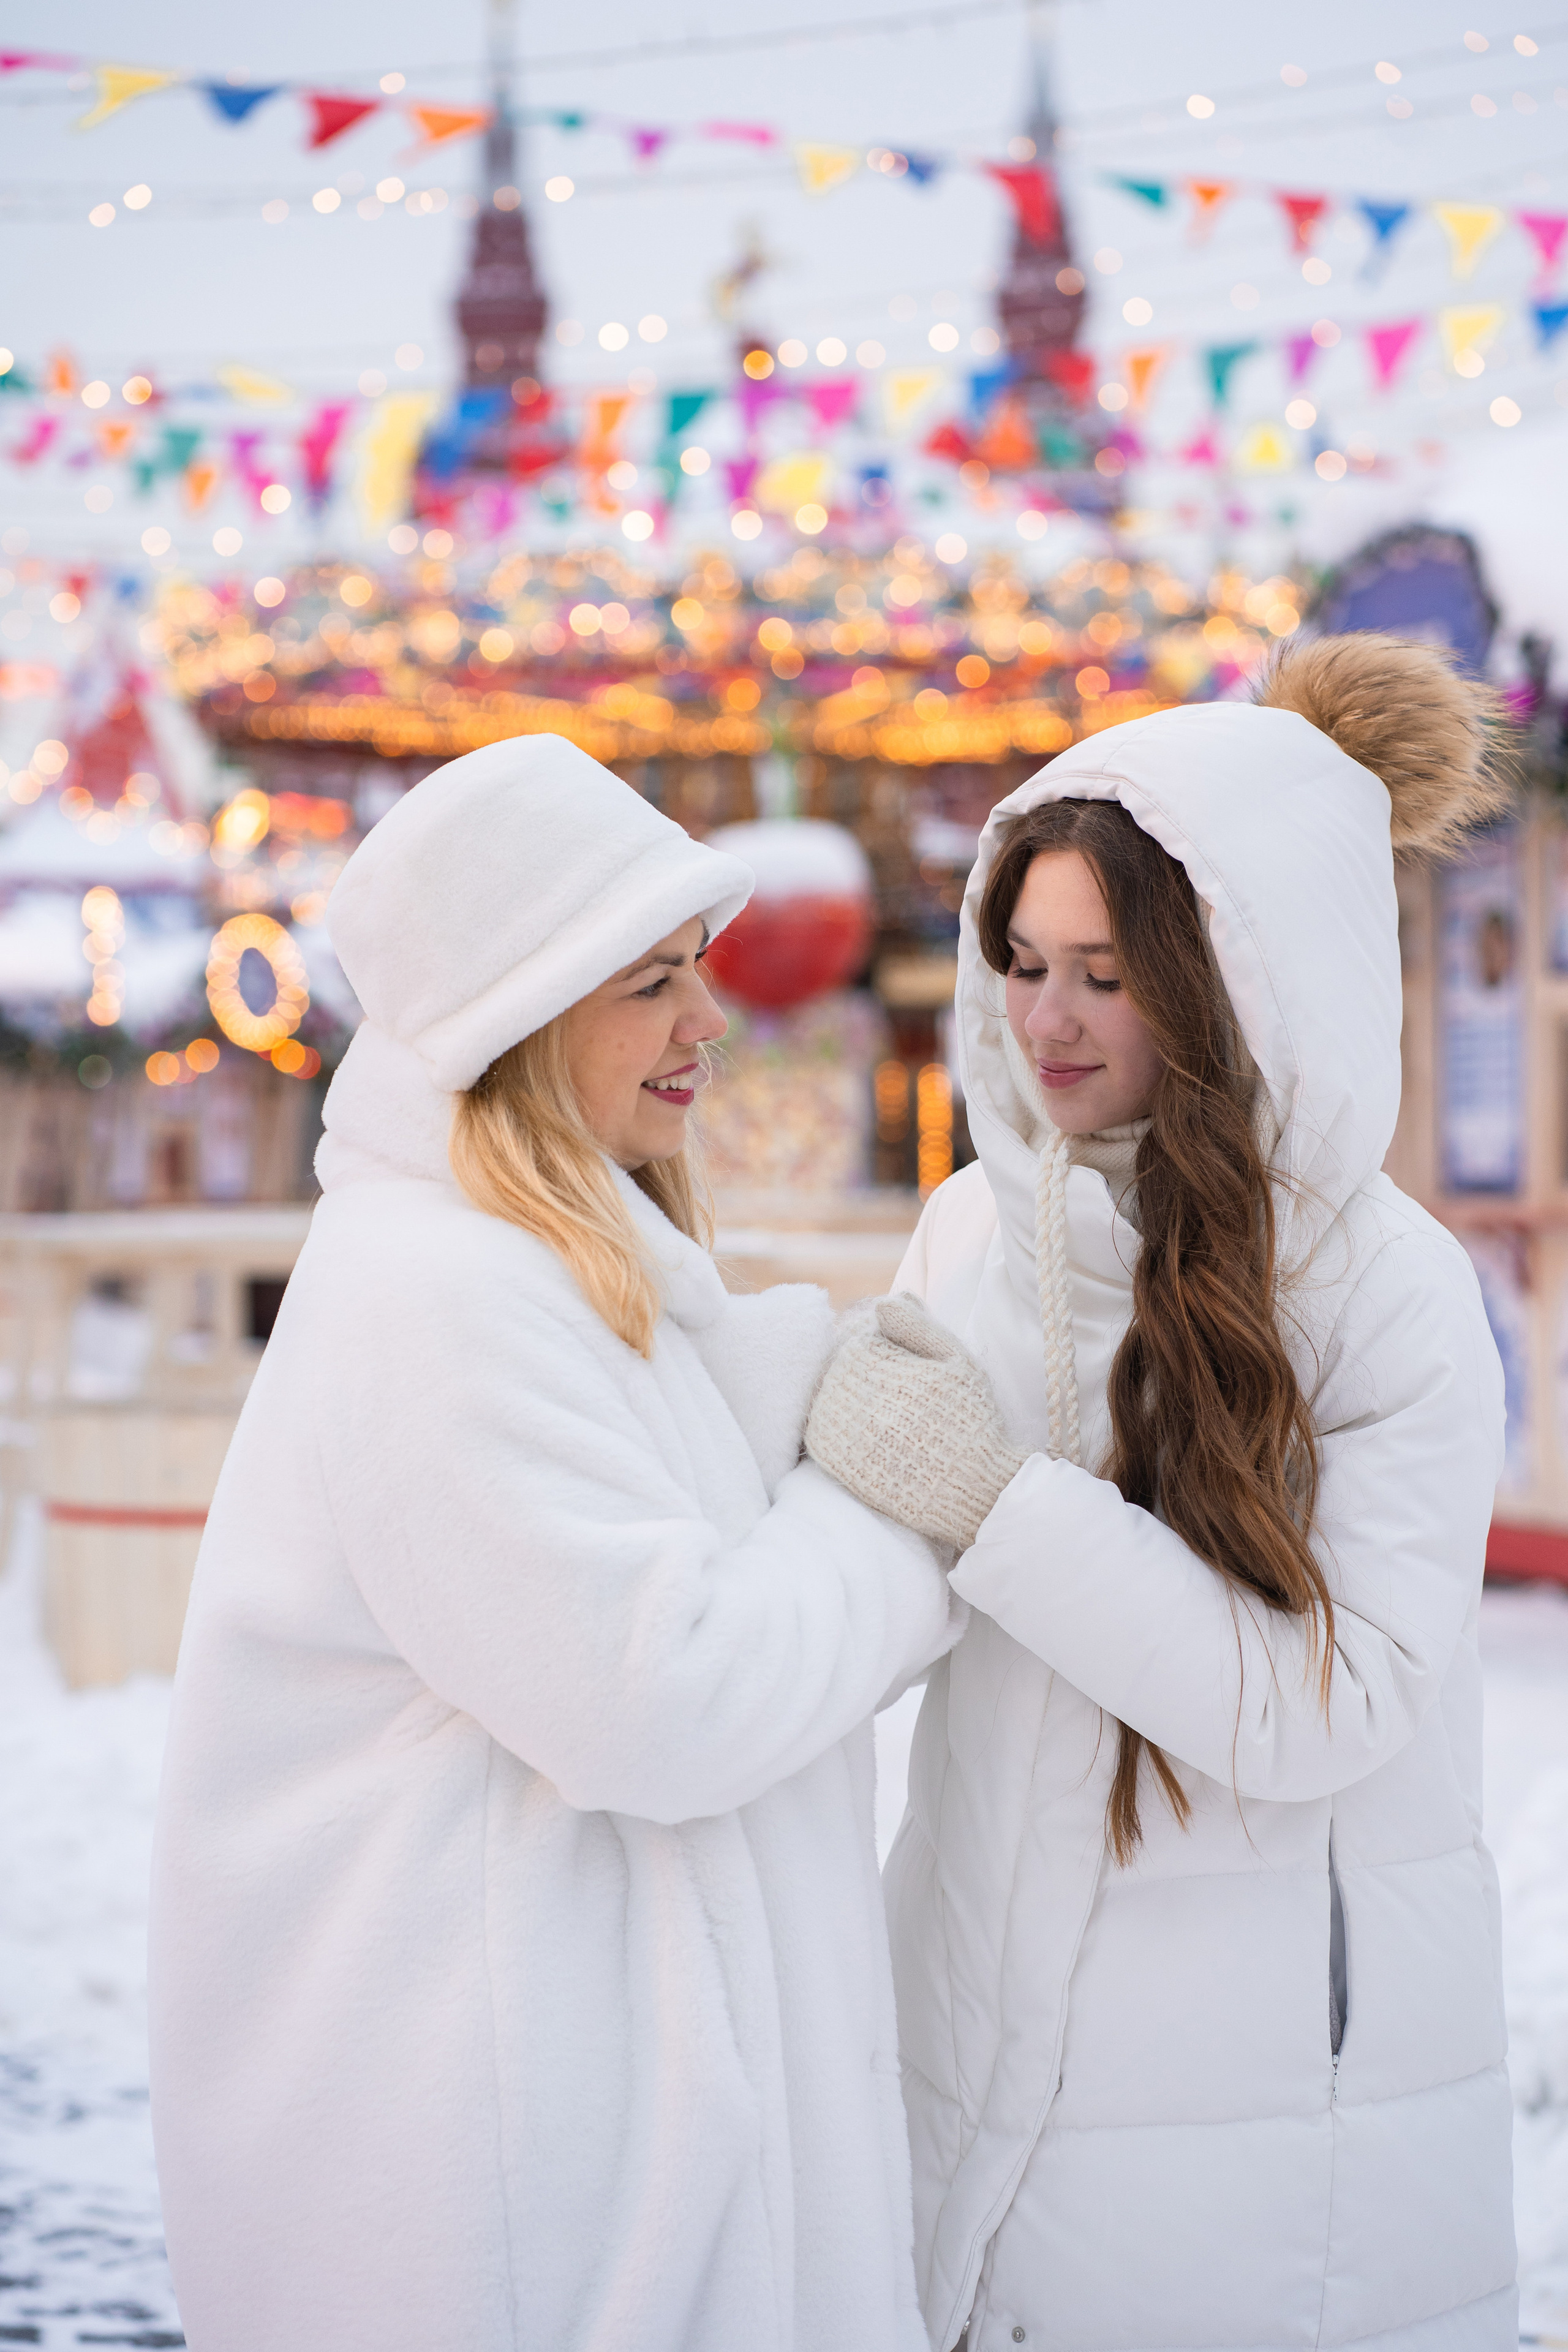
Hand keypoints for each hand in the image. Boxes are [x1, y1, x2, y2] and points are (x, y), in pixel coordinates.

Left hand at [805, 1293, 1029, 1551]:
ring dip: (855, 1399)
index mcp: (867, 1356)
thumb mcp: (955, 1359)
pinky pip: (822, 1427)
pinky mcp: (828, 1457)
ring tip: (898, 1418)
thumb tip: (882, 1301)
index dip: (887, 1346)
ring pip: (830, 1394)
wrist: (968, 1487)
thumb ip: (915, 1324)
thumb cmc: (968, 1419)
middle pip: (841, 1363)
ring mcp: (831, 1424)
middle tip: (908, 1399)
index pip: (859, 1333)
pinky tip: (879, 1436)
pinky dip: (842, 1427)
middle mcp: (841, 1389)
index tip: (915, 1370)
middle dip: (870, 1373)